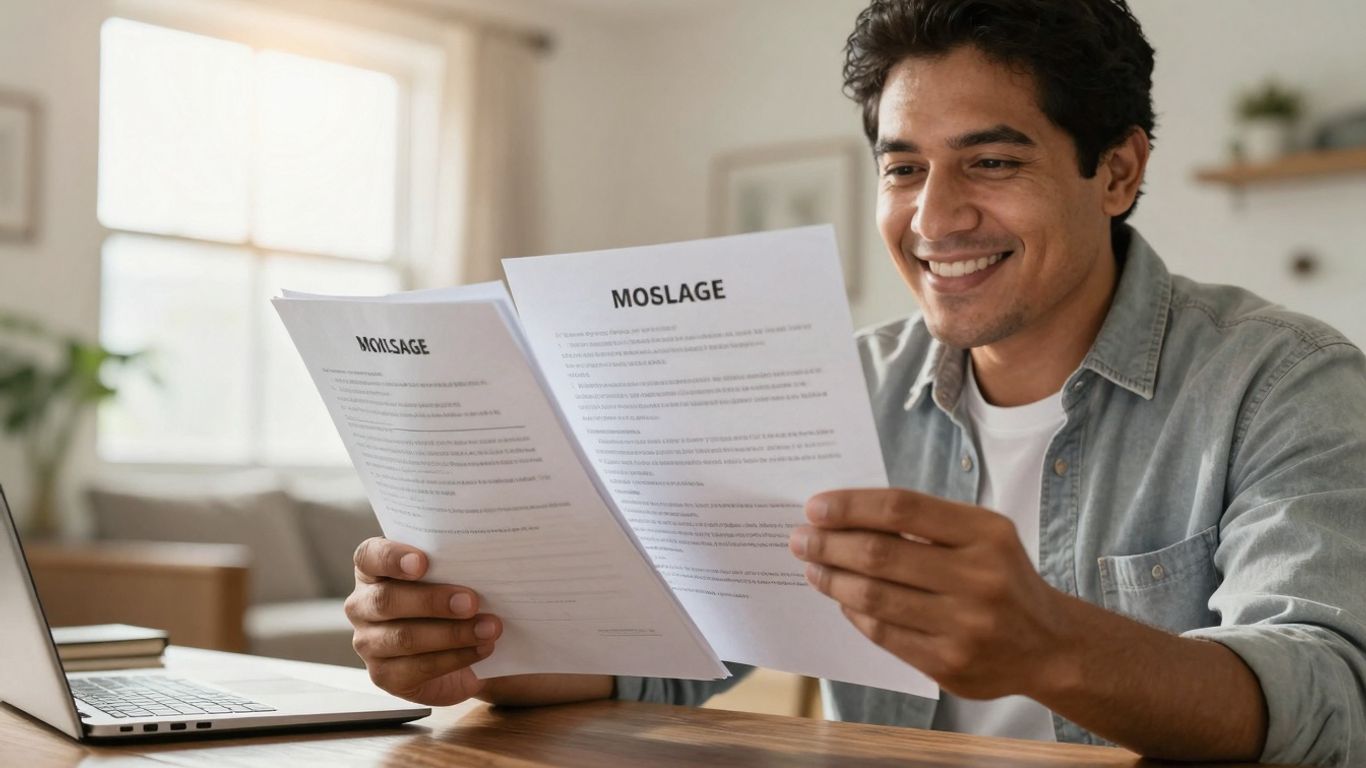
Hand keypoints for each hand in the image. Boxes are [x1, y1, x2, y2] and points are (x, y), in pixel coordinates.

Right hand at [346, 537, 502, 704]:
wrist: (459, 650)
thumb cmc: (452, 599)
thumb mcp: (451, 576)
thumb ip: (453, 564)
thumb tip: (484, 557)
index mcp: (373, 570)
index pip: (369, 556)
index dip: (392, 558)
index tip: (422, 561)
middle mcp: (362, 605)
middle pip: (387, 601)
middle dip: (433, 601)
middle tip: (471, 602)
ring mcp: (369, 643)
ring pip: (404, 638)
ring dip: (452, 633)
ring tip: (489, 628)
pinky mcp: (385, 675)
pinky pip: (418, 667)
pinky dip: (455, 657)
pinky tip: (481, 649)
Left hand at [789, 489, 1074, 699]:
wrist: (1048, 645)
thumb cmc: (1002, 577)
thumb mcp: (982, 535)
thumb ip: (925, 523)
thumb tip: (847, 515)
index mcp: (986, 534)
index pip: (901, 508)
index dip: (850, 506)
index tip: (815, 507)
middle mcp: (979, 579)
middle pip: (880, 554)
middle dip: (829, 544)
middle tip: (800, 538)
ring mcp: (964, 626)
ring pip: (874, 598)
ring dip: (832, 579)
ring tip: (813, 567)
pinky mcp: (949, 665)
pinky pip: (883, 634)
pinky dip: (854, 613)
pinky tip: (841, 599)